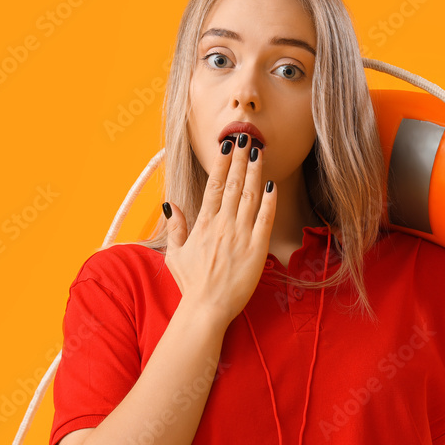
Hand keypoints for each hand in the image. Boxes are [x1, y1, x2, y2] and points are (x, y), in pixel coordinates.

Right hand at [161, 134, 275, 326]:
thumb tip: (171, 205)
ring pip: (249, 196)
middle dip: (240, 158)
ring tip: (259, 152)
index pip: (213, 185)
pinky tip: (272, 184)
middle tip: (246, 136)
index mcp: (204, 224)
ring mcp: (240, 236)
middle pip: (232, 184)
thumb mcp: (175, 254)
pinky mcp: (256, 249)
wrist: (206, 308)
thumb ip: (177, 228)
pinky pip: (265, 219)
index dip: (222, 163)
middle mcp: (222, 225)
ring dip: (255, 172)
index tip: (227, 145)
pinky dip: (269, 201)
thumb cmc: (191, 283)